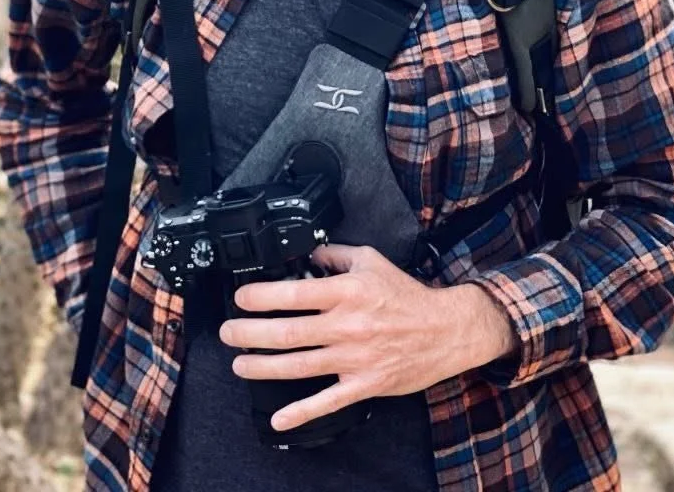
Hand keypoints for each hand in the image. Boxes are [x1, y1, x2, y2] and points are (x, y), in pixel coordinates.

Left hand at [217, 243, 517, 432]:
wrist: (446, 329)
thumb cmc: (406, 295)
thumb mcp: (369, 260)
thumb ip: (333, 255)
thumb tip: (304, 254)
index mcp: (346, 292)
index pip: (293, 294)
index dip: (261, 297)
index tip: (240, 298)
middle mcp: (347, 325)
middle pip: (288, 332)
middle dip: (250, 333)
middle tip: (228, 332)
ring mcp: (354, 358)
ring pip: (299, 365)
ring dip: (264, 367)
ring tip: (239, 364)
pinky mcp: (364, 384)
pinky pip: (328, 401)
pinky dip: (301, 413)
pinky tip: (279, 420)